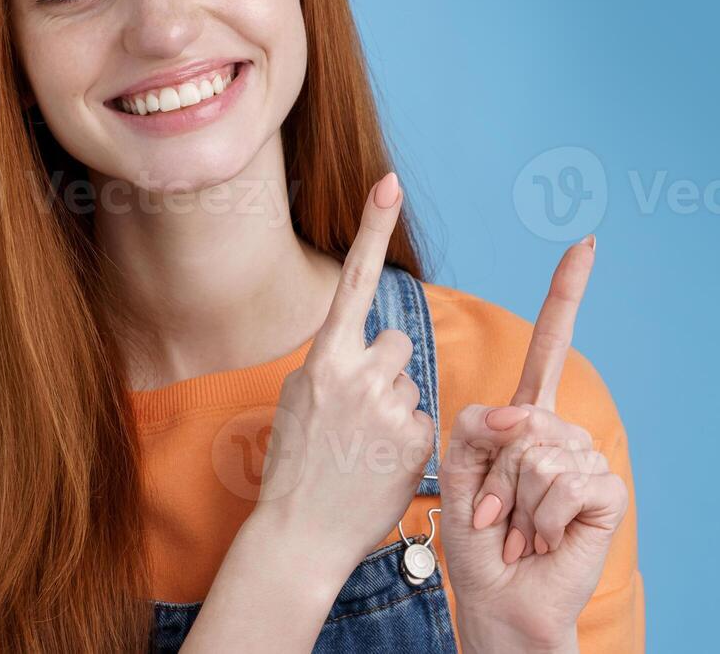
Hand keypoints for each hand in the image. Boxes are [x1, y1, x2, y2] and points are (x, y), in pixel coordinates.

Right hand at [187, 173, 436, 651]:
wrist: (298, 536)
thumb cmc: (295, 469)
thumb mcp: (299, 402)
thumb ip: (332, 366)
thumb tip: (364, 346)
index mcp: (321, 359)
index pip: (351, 281)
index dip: (372, 230)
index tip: (389, 183)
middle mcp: (356, 375)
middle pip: (395, 343)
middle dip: (384, 372)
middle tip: (356, 419)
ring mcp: (388, 407)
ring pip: (410, 383)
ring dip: (396, 409)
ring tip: (364, 450)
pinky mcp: (416, 439)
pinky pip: (424, 419)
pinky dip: (407, 442)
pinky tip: (380, 466)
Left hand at [440, 238, 627, 652]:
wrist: (497, 598)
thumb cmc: (475, 538)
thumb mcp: (456, 469)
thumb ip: (478, 425)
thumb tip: (524, 414)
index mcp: (526, 419)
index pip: (550, 347)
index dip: (566, 295)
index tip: (584, 244)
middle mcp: (561, 434)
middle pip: (525, 415)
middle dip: (495, 472)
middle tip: (494, 514)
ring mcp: (587, 460)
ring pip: (541, 453)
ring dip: (514, 502)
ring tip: (516, 530)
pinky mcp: (606, 493)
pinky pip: (567, 482)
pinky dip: (541, 519)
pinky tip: (543, 540)